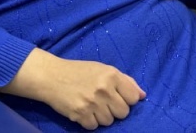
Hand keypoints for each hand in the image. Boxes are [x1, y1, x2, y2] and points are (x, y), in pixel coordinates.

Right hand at [7, 52, 145, 129]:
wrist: (52, 77)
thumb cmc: (80, 71)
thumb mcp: (104, 69)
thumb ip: (126, 81)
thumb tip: (142, 95)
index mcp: (112, 75)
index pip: (133, 98)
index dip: (127, 99)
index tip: (118, 97)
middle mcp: (104, 89)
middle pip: (123, 113)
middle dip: (116, 110)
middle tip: (105, 103)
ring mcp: (91, 103)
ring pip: (109, 122)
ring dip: (102, 117)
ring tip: (93, 106)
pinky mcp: (80, 114)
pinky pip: (94, 127)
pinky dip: (90, 122)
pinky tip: (84, 111)